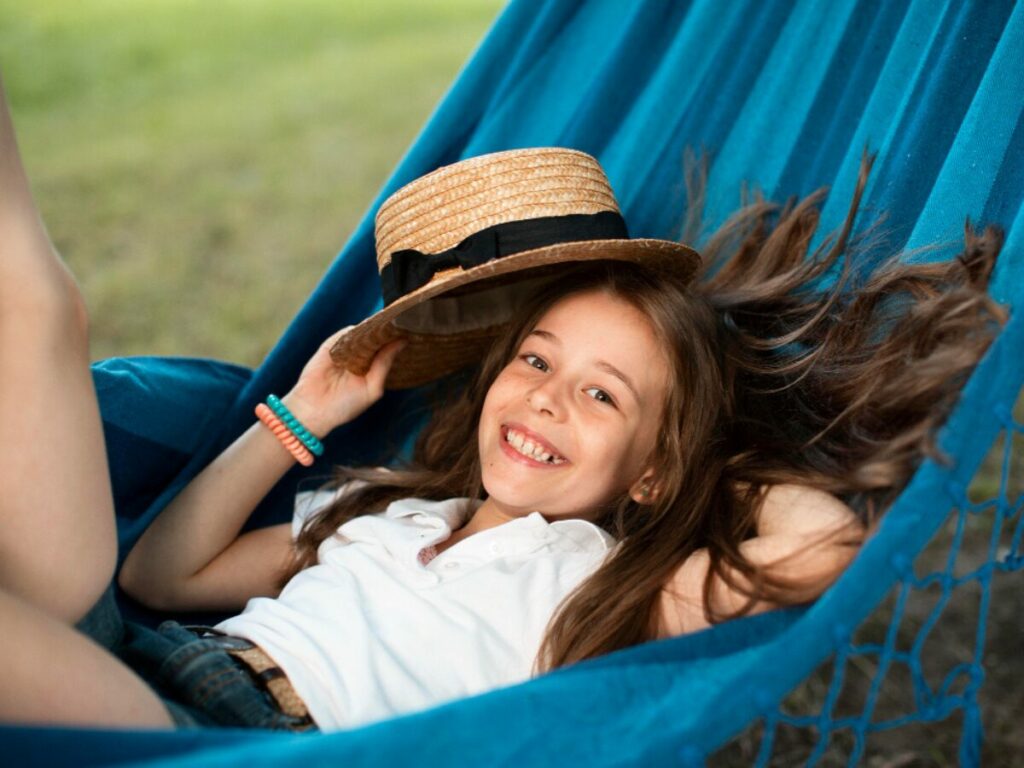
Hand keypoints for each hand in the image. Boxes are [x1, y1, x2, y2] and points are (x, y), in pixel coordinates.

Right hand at [281, 327, 405, 436]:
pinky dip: (356, 330)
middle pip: (376, 338)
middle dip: (387, 330)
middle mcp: (360, 357)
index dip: (397, 339)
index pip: (387, 349)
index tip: (412, 329)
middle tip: (403, 320)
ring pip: (362, 333)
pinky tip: (368, 329)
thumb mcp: (372, 387)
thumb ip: (385, 364)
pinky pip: (345, 333)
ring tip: (389, 321)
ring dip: (373, 328)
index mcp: (372, 368)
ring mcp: (345, 350)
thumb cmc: (345, 405)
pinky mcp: (330, 346)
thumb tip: (402, 342)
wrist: (314, 410)